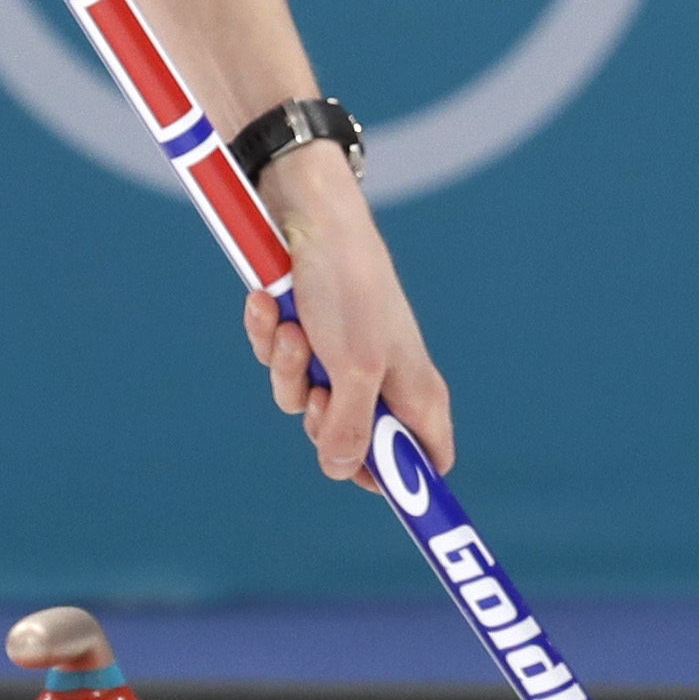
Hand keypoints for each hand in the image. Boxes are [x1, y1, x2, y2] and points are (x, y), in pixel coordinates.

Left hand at [240, 148, 454, 482]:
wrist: (308, 216)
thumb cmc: (348, 286)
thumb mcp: (353, 368)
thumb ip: (350, 428)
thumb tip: (340, 470)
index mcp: (416, 392)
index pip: (428, 461)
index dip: (403, 483)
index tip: (366, 482)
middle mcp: (382, 382)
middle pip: (350, 445)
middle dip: (320, 422)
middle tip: (317, 394)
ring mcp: (340, 361)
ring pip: (303, 404)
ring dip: (288, 369)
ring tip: (294, 330)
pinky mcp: (306, 337)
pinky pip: (279, 365)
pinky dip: (270, 339)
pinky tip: (271, 308)